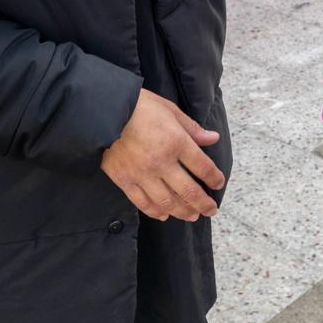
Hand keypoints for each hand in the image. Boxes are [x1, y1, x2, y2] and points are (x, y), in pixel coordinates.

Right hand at [100, 89, 225, 220]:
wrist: (104, 113)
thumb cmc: (139, 106)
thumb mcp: (170, 110)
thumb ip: (192, 128)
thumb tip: (213, 138)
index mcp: (176, 142)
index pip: (202, 166)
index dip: (214, 178)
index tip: (218, 184)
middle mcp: (162, 162)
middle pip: (188, 190)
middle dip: (203, 203)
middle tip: (211, 210)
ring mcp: (142, 174)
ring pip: (167, 201)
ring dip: (183, 212)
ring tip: (192, 216)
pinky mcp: (125, 181)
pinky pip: (143, 202)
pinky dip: (156, 211)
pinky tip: (165, 215)